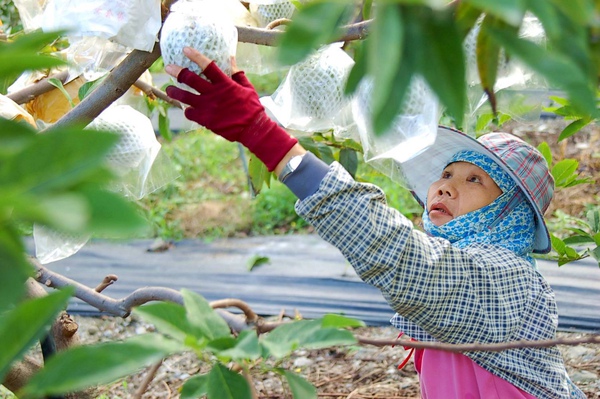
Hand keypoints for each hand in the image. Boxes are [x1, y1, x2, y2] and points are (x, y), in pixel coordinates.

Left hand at [165, 47, 297, 170]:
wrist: (252, 128)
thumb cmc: (251, 107)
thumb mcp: (247, 87)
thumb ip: (237, 73)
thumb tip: (231, 58)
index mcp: (224, 83)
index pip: (207, 65)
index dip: (195, 56)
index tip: (185, 49)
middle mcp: (213, 93)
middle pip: (191, 79)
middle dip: (177, 72)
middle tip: (168, 67)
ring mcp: (208, 107)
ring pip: (185, 96)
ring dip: (174, 91)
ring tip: (168, 89)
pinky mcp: (205, 119)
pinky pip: (189, 112)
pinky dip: (187, 109)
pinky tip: (186, 108)